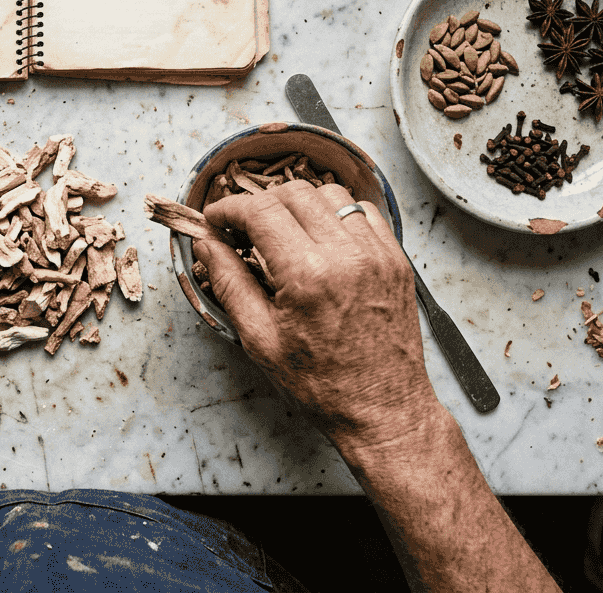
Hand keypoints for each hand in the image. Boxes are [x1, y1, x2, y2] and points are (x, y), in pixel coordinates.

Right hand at [195, 181, 440, 454]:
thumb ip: (230, 282)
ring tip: (282, 233)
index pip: (260, 211)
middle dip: (260, 203)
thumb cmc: (320, 384)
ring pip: (330, 195)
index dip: (229, 208)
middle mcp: (346, 255)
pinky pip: (363, 212)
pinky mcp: (395, 260)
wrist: (382, 410)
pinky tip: (321, 240)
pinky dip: (336, 214)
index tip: (215, 220)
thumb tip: (207, 244)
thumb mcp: (259, 339)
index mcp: (307, 275)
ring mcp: (377, 254)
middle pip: (294, 193)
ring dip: (299, 204)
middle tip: (243, 229)